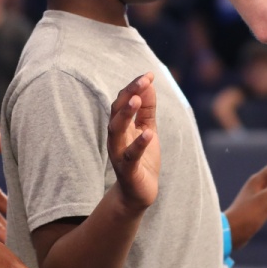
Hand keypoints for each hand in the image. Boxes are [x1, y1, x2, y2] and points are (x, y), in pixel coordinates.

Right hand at [108, 73, 159, 210]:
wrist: (139, 193)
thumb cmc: (142, 159)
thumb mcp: (147, 129)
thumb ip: (148, 109)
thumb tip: (150, 83)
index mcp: (121, 126)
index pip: (123, 101)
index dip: (134, 87)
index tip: (149, 74)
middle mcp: (116, 137)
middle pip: (116, 111)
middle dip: (129, 94)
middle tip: (143, 81)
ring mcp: (119, 153)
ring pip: (116, 131)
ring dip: (125, 114)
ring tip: (137, 100)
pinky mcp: (127, 170)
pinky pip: (130, 156)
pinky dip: (138, 144)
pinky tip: (148, 133)